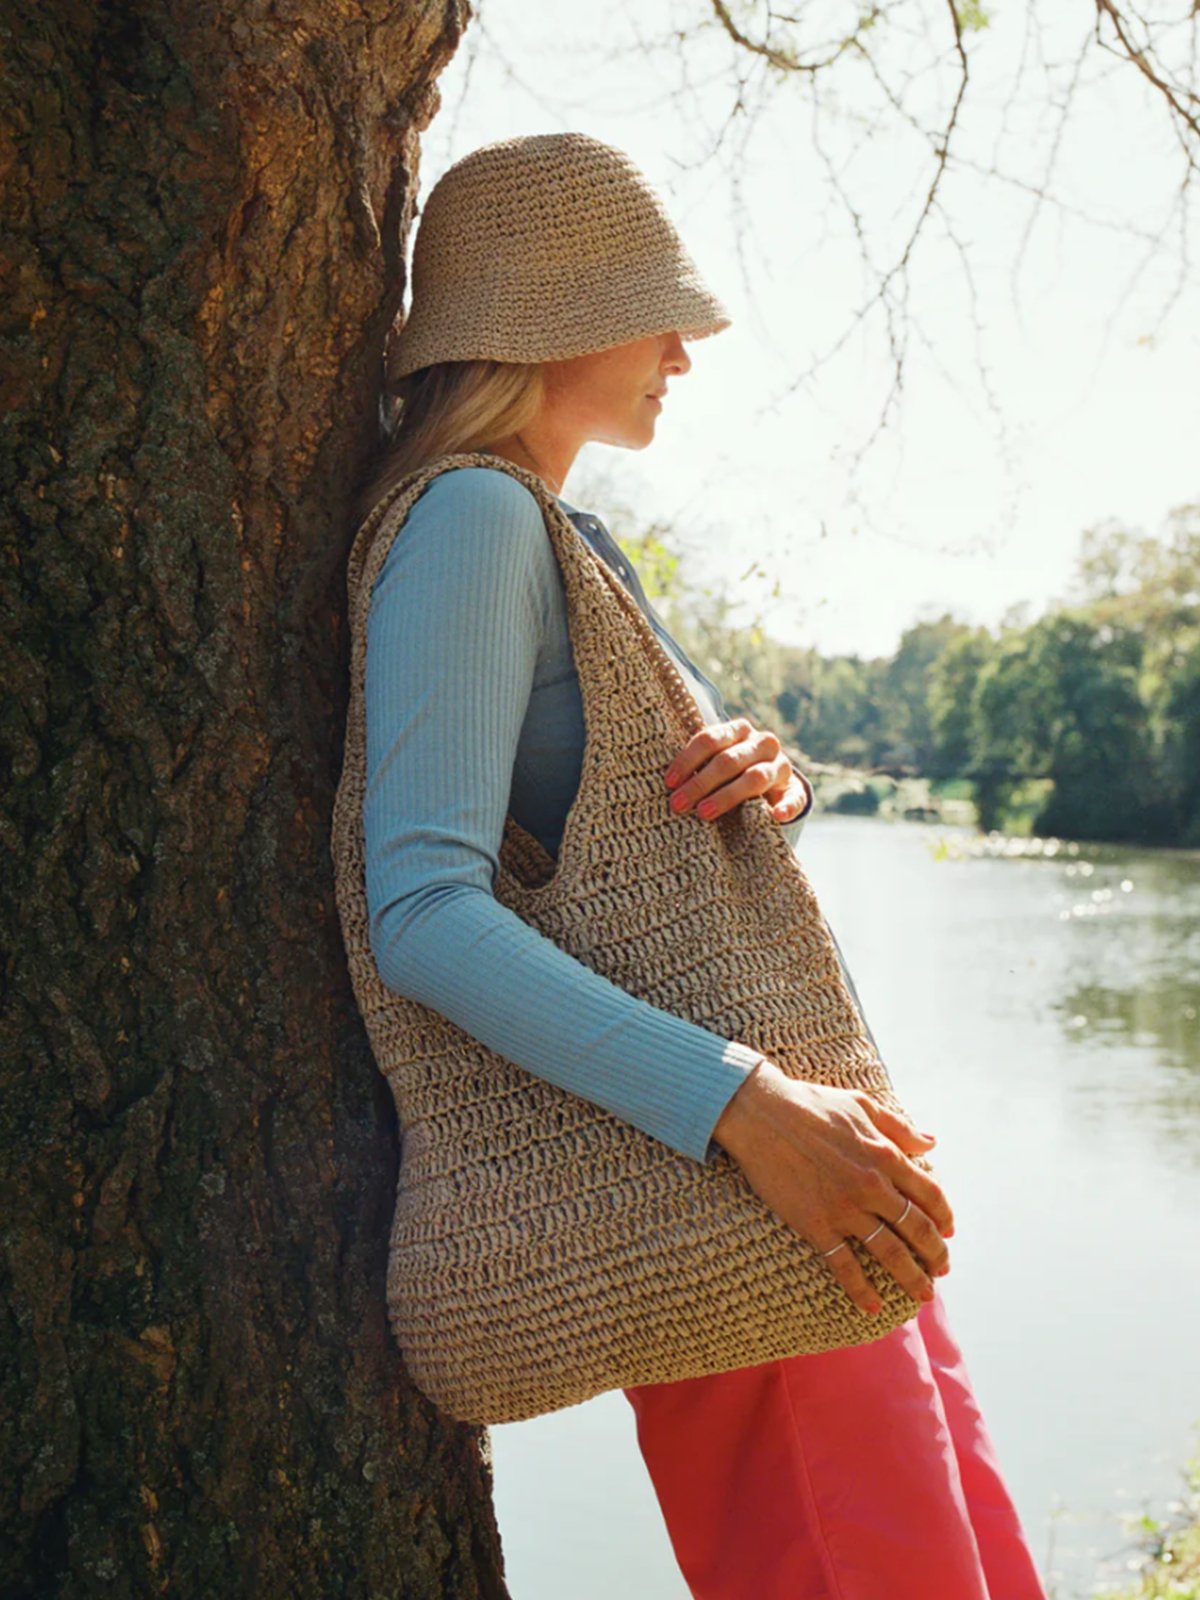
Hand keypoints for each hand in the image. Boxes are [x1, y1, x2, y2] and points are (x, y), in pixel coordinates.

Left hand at [664, 717, 810, 823]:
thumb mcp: (715, 761)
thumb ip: (698, 765)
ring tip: (704, 814)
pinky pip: (793, 798)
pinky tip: (775, 816)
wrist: (771, 783)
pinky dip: (786, 807)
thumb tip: (667, 783)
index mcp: (739, 730)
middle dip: (700, 783)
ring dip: (727, 797)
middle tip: (678, 805)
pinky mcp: (795, 789)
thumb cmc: (729, 772)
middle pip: (728, 760)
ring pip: (755, 778)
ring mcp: (781, 766)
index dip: (687, 760)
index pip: (710, 739)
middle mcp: (762, 743)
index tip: (669, 783)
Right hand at [713, 1057, 953, 1314]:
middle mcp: (872, 1186)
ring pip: (890, 1253)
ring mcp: (845, 1209)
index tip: (949, 1232)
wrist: (760, 1114)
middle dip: (936, 1255)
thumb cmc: (811, 1104)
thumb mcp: (862, 1105)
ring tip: (923, 1295)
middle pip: (917, 1230)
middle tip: (942, 1270)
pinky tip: (872, 1306)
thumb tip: (931, 1142)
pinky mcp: (816, 1225)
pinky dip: (861, 1290)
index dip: (944, 1217)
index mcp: (886, 1156)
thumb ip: (899, 1127)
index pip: (930, 1195)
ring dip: (911, 1278)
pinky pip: (844, 1265)